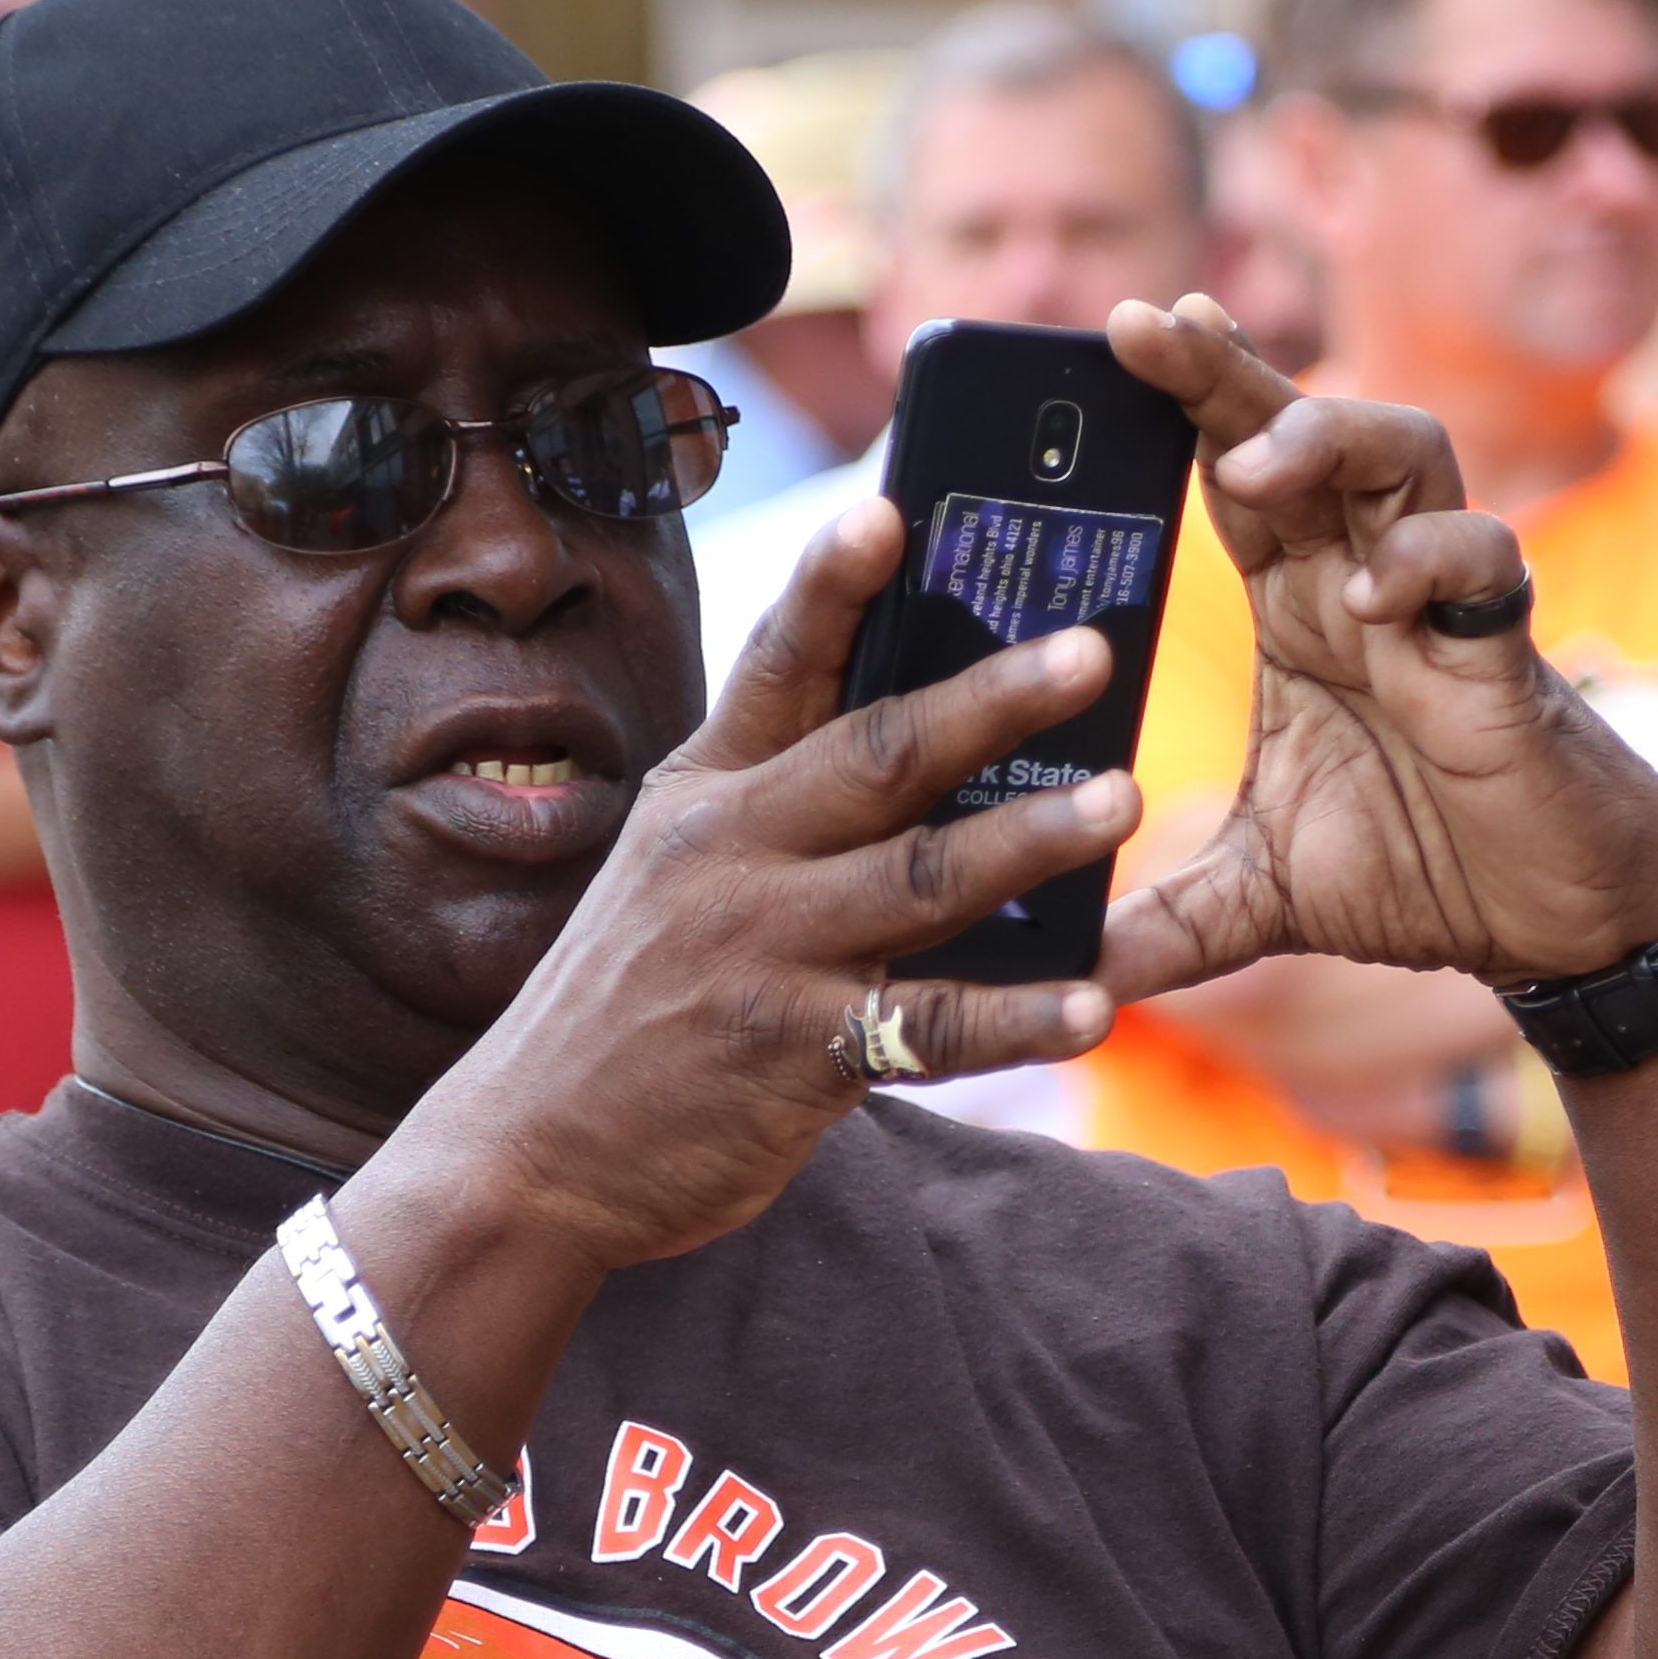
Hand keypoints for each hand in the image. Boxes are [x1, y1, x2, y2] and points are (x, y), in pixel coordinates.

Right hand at [388, 507, 1135, 1275]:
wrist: (533, 1148)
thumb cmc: (633, 997)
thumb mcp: (675, 867)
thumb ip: (779, 803)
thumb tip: (928, 738)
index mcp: (707, 794)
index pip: (778, 666)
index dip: (835, 585)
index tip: (894, 510)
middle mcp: (731, 856)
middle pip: (878, 755)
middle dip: (990, 700)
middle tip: (1090, 654)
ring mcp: (763, 953)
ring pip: (921, 878)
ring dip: (1031, 841)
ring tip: (1124, 799)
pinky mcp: (797, 1056)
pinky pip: (931, 1029)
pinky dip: (1019, 1019)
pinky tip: (1095, 1003)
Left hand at [1093, 298, 1657, 1007]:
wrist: (1558, 923)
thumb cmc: (1429, 873)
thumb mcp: (1266, 899)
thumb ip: (1170, 921)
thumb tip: (1073, 985)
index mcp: (1301, 610)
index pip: (1234, 477)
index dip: (1184, 401)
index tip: (1111, 338)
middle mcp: (1366, 582)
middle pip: (1303, 432)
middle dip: (1230, 373)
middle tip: (1151, 323)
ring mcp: (1443, 607)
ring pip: (1405, 455)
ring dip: (1330, 440)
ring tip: (1253, 463)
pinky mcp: (1506, 655)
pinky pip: (1483, 565)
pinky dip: (1429, 563)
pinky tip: (1370, 597)